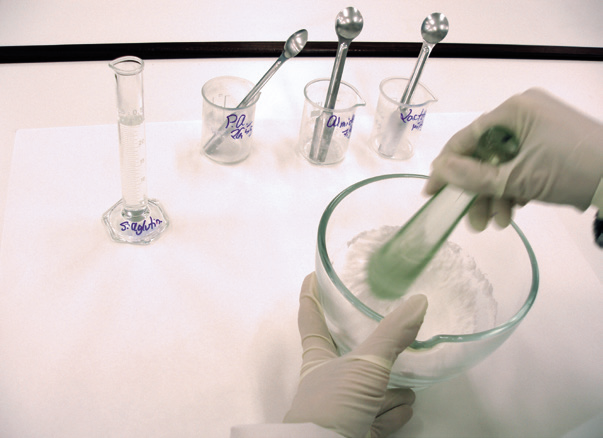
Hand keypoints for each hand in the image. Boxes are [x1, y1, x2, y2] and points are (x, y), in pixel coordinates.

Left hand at [284, 273, 426, 437]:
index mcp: (318, 358)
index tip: (313, 277)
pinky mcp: (354, 430)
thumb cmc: (334, 404)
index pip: (311, 319)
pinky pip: (376, 417)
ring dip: (388, 388)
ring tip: (407, 386)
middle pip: (348, 356)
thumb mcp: (365, 365)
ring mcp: (341, 408)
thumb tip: (418, 302)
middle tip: (390, 338)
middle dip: (371, 350)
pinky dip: (390, 413)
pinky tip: (404, 409)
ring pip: (367, 390)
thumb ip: (392, 335)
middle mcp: (327, 381)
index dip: (311, 297)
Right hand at [425, 88, 602, 229]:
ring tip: (496, 223)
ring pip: (503, 164)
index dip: (447, 167)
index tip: (432, 191)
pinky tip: (512, 211)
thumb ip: (472, 177)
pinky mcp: (551, 143)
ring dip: (496, 195)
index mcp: (514, 110)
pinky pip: (520, 163)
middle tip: (471, 220)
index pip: (467, 138)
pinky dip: (514, 187)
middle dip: (479, 191)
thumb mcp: (516, 178)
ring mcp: (540, 127)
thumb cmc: (569, 170)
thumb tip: (437, 170)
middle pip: (485, 155)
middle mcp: (524, 113)